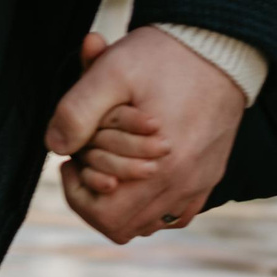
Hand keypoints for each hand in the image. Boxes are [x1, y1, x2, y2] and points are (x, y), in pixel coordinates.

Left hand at [50, 27, 247, 243]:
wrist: (220, 48)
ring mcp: (198, 185)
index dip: (77, 195)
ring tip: (112, 167)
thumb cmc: (163, 57)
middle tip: (87, 163)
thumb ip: (76, 111)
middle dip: (96, 201)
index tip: (72, 162)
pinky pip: (176, 214)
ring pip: (150, 224)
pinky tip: (142, 176)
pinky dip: (154, 204)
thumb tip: (56, 147)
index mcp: (158, 168)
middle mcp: (181, 186)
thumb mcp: (111, 72)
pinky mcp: (209, 177)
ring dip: (123, 204)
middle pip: (125, 228)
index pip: (105, 217)